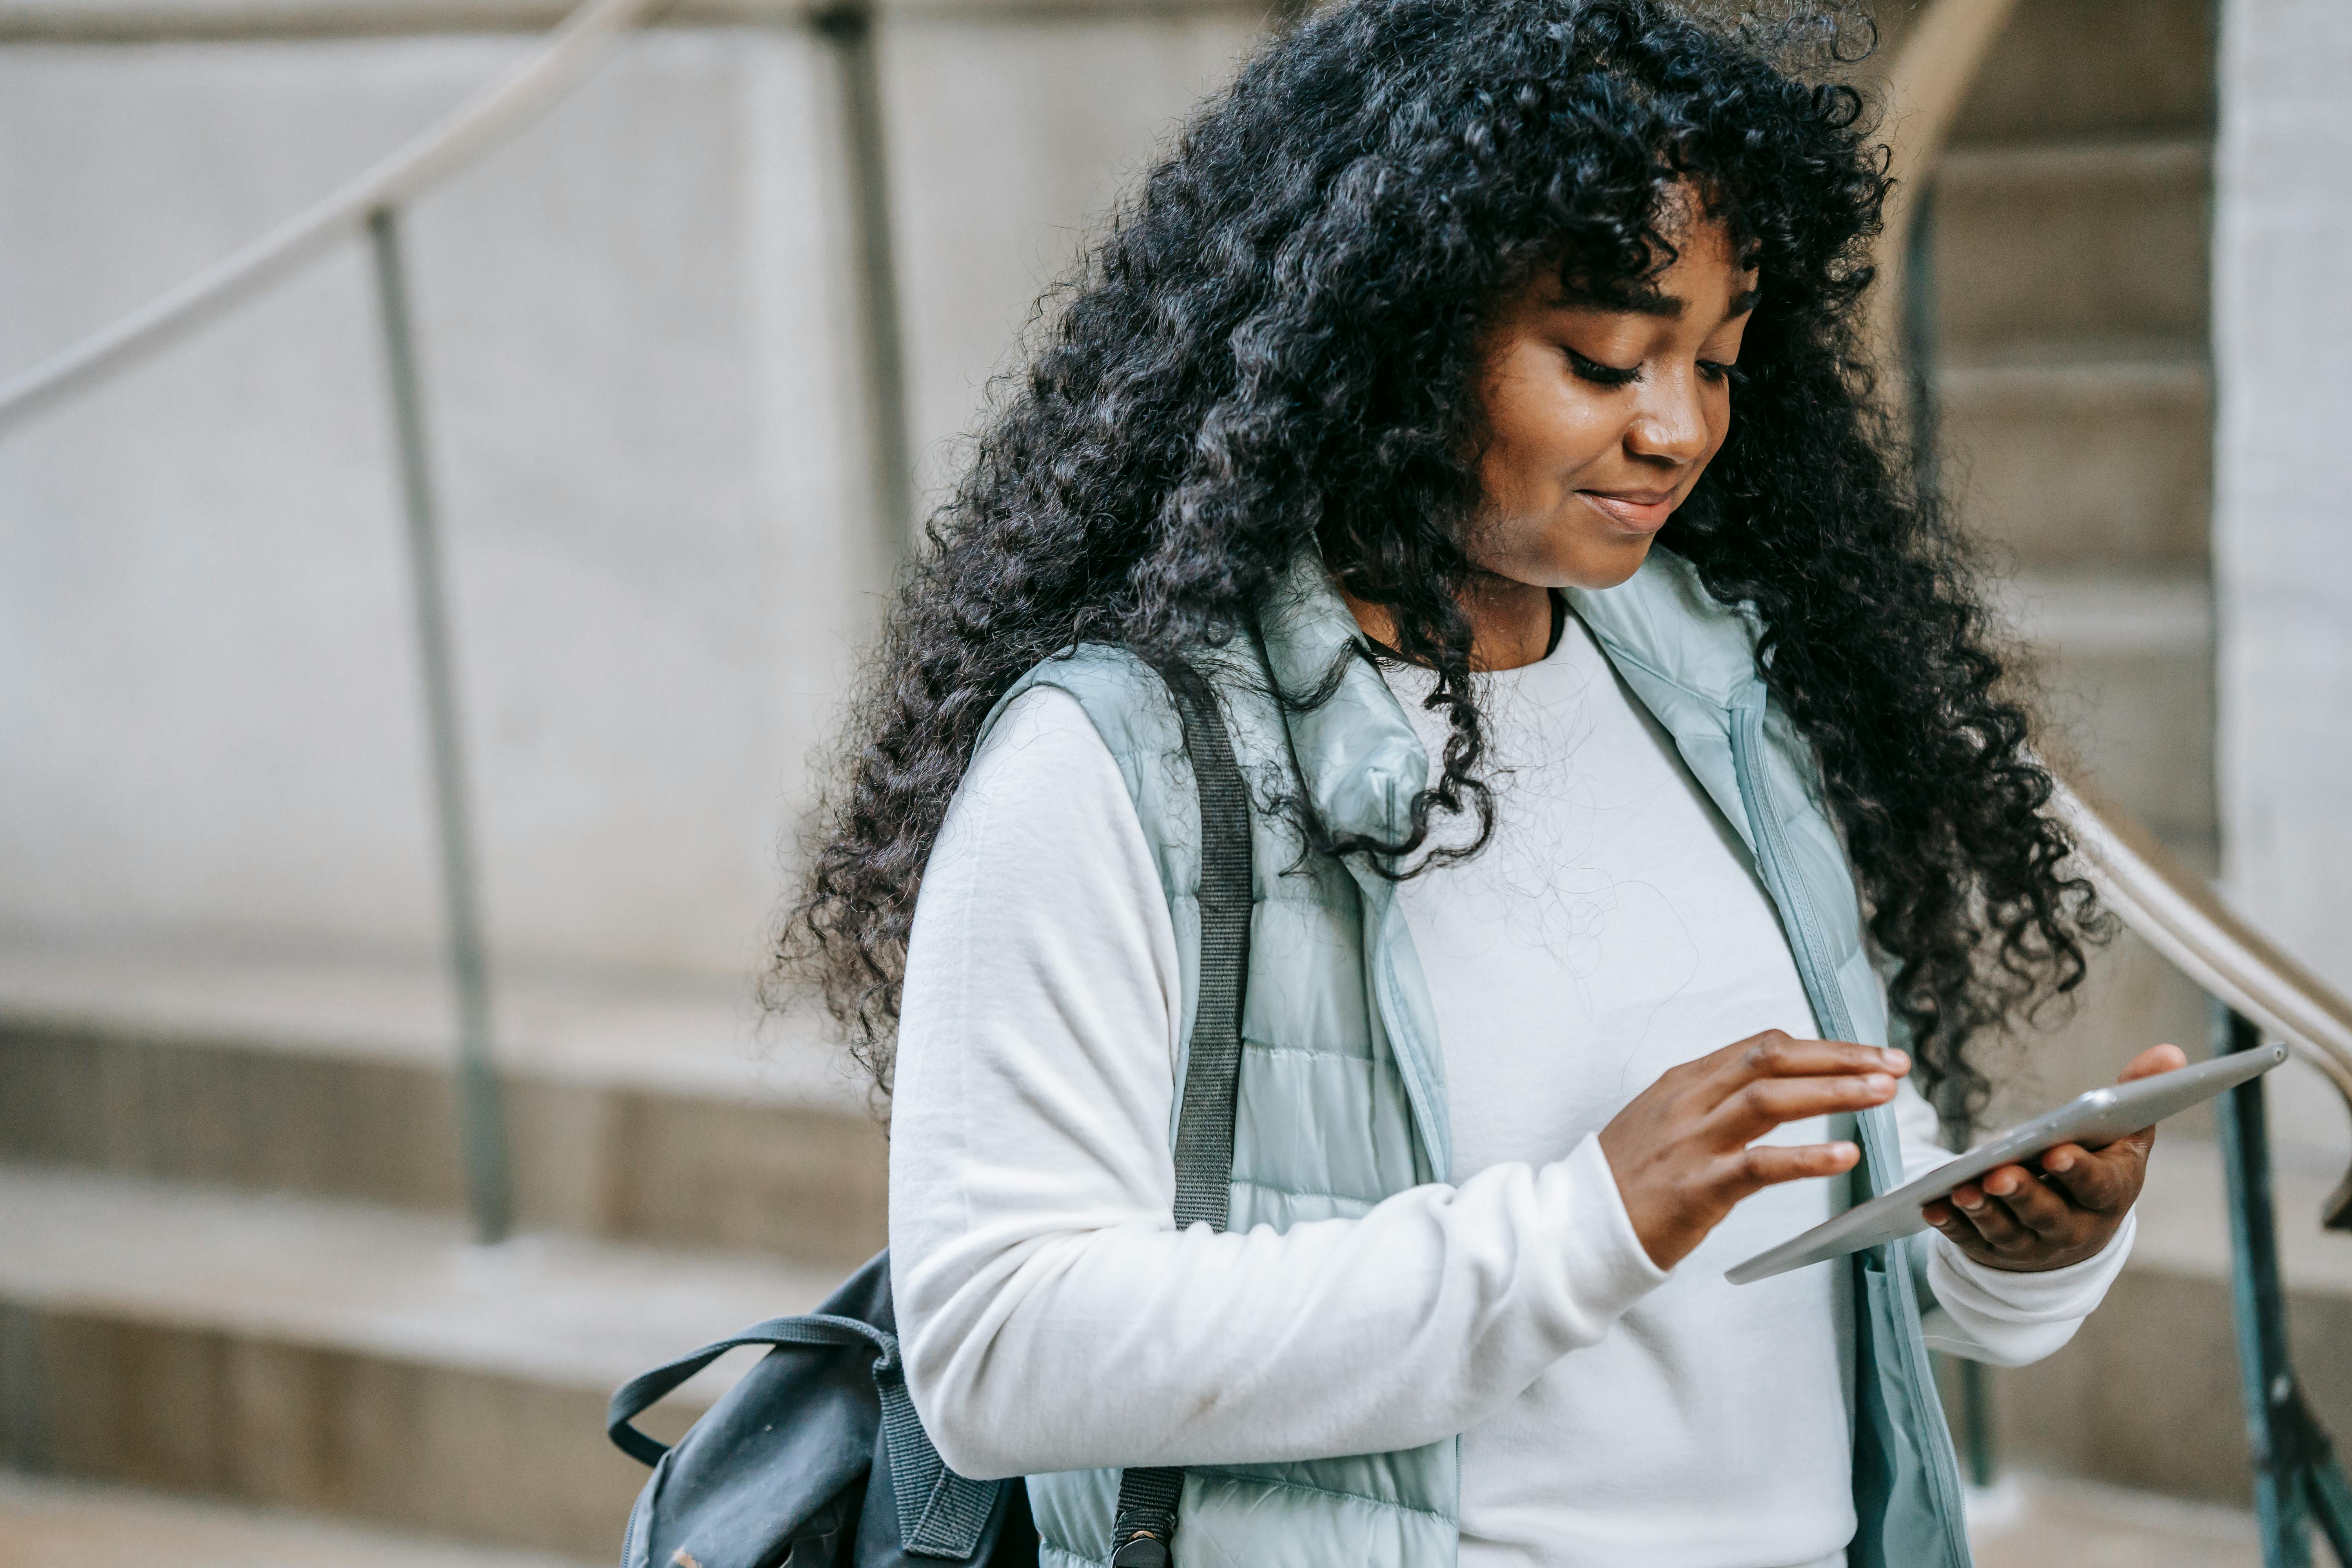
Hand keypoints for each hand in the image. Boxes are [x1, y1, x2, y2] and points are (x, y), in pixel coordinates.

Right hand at [1599, 1030, 1909, 1269]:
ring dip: (1834, 1092)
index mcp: (1684, 1081)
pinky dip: (1807, 1158)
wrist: (1576, 1226)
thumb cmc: (1626, 1180)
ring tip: (1883, 1095)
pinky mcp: (1697, 1187)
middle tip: (1893, 1065)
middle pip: (1773, 1059)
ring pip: (1771, 1099)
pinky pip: (1759, 1165)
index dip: (1822, 1047)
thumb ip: (1711, 1101)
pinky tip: (1845, 1155)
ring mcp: (1691, 1142)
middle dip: (1839, 1057)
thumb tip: (1769, 1087)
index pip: (1762, 1047)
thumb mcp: (1663, 1121)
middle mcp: (1689, 1101)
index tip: (1867, 1055)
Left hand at [1922, 1042, 2187, 1272]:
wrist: (2079, 1228)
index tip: (2056, 1151)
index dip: (2078, 1170)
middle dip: (2024, 1194)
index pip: (2097, 1187)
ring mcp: (2033, 1244)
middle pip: (2048, 1214)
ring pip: (2007, 1230)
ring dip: (1983, 1210)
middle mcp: (2074, 1227)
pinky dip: (1951, 1224)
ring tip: (1961, 1188)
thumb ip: (2139, 1094)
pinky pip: (1970, 1239)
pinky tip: (1930, 1205)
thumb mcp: (2124, 1134)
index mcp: (2110, 1195)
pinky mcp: (1994, 1249)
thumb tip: (2172, 1054)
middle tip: (1999, 1174)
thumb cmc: (2102, 1165)